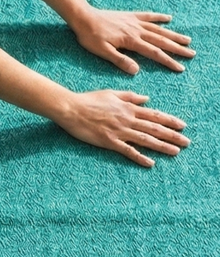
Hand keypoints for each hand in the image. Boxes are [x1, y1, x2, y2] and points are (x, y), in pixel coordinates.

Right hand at [56, 90, 189, 167]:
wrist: (71, 108)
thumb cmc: (88, 99)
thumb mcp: (111, 93)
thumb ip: (130, 96)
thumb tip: (147, 98)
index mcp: (128, 108)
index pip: (154, 115)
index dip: (169, 120)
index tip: (182, 126)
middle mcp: (127, 119)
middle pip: (154, 128)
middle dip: (172, 136)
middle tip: (187, 142)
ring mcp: (119, 131)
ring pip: (145, 139)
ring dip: (162, 146)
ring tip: (176, 152)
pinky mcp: (109, 141)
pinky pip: (128, 150)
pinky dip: (140, 157)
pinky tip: (150, 163)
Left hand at [71, 7, 194, 74]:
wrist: (82, 17)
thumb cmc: (90, 36)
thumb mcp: (103, 51)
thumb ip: (120, 60)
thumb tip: (136, 71)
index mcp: (131, 41)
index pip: (154, 53)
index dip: (168, 61)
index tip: (180, 67)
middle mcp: (136, 30)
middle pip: (161, 40)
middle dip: (177, 48)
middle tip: (191, 53)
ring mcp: (134, 22)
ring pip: (158, 29)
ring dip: (173, 34)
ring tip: (187, 39)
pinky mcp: (129, 16)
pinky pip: (147, 16)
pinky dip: (159, 17)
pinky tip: (168, 18)